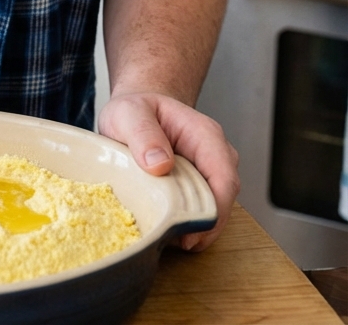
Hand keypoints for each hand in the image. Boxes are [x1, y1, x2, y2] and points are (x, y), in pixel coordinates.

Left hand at [98, 90, 239, 251]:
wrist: (136, 114)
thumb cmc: (135, 112)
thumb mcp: (127, 114)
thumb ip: (142, 133)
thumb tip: (160, 164)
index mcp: (204, 134)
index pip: (224, 177)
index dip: (214, 210)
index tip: (191, 232)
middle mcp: (215, 155)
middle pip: (223, 200)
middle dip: (203, 226)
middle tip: (173, 241)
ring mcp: (210, 174)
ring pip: (214, 210)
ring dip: (194, 228)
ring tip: (165, 234)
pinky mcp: (199, 189)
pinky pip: (201, 212)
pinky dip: (186, 224)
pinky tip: (166, 228)